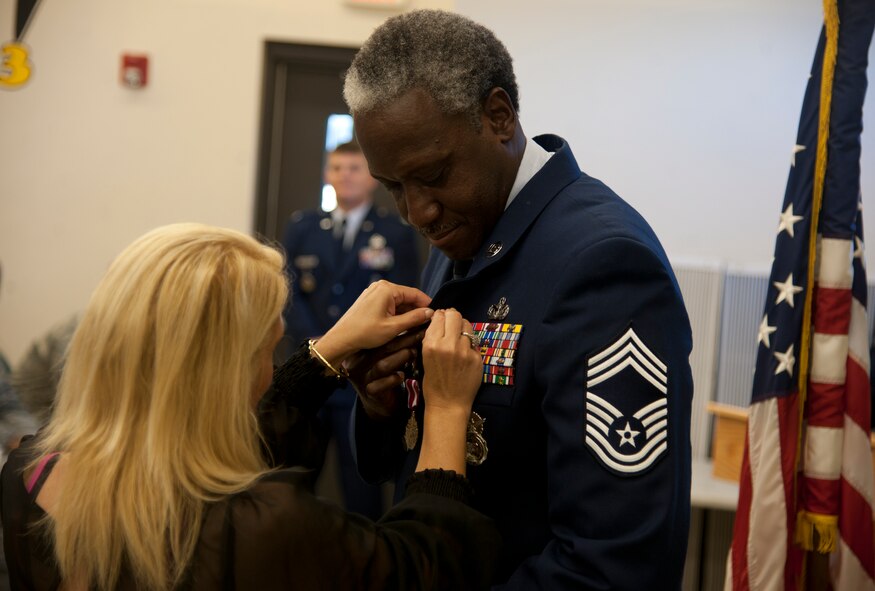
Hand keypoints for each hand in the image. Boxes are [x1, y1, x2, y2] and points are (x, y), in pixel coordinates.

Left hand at [314, 280, 431, 369]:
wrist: (342, 339)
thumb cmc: (364, 333)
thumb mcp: (393, 328)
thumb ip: (414, 319)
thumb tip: (430, 313)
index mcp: (387, 289)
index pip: (415, 293)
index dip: (427, 304)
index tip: (436, 315)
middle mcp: (380, 287)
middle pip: (407, 297)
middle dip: (417, 310)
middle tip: (427, 324)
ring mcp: (374, 293)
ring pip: (398, 302)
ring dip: (407, 313)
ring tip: (416, 327)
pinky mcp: (370, 301)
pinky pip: (389, 304)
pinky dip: (397, 314)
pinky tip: (402, 325)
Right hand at [346, 329, 425, 419]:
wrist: (380, 401)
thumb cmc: (387, 372)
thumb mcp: (388, 353)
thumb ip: (395, 340)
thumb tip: (418, 321)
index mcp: (361, 348)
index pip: (378, 334)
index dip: (399, 327)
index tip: (417, 322)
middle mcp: (358, 362)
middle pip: (382, 348)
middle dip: (405, 339)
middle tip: (422, 334)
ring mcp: (362, 378)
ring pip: (382, 365)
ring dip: (402, 357)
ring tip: (414, 353)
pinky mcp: (369, 392)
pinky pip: (381, 385)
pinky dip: (394, 379)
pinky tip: (402, 375)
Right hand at [421, 309, 482, 412]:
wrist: (448, 404)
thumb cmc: (433, 383)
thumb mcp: (425, 357)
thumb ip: (432, 338)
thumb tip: (439, 320)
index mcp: (431, 344)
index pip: (439, 316)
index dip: (441, 316)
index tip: (442, 319)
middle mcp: (448, 344)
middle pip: (455, 315)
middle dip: (453, 316)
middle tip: (452, 323)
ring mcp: (465, 350)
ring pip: (467, 325)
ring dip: (463, 328)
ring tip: (459, 338)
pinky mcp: (477, 357)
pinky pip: (474, 342)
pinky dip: (470, 345)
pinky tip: (465, 354)